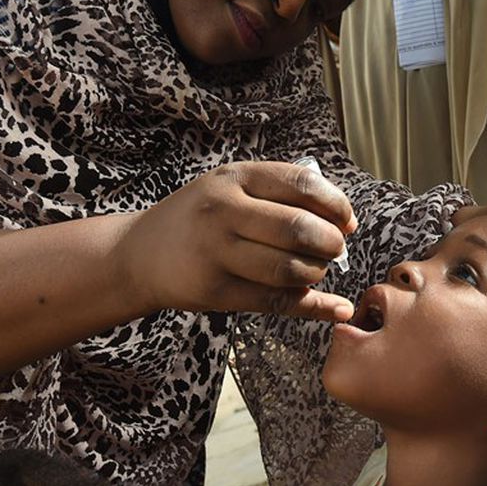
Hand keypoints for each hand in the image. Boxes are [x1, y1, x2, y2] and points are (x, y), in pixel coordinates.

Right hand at [118, 162, 356, 320]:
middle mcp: (224, 211)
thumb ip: (279, 193)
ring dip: (317, 274)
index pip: (303, 184)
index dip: (337, 205)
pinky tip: (336, 308)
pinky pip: (277, 302)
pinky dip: (314, 308)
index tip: (347, 221)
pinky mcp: (216, 291)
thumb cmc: (198, 218)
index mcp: (235, 177)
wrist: (138, 255)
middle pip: (299, 228)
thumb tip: (343, 219)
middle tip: (335, 250)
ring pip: (290, 268)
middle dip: (331, 243)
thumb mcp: (229, 186)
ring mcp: (217, 253)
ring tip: (315, 271)